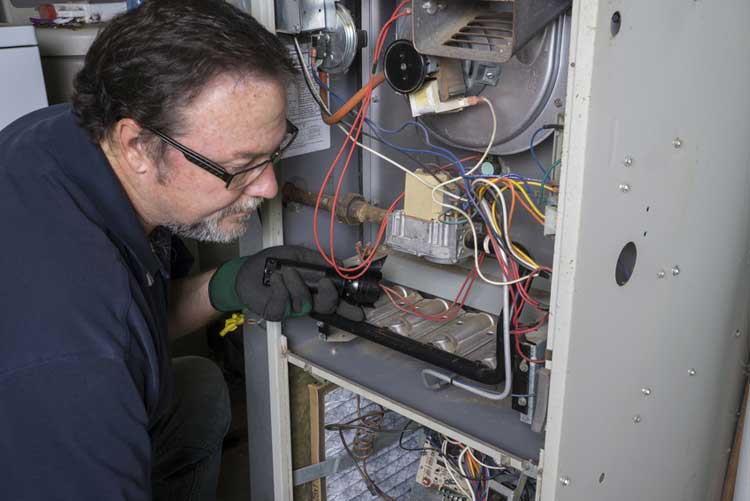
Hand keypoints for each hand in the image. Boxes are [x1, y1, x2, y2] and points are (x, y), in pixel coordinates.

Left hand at [209, 245, 364, 321]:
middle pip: (326, 307)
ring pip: (304, 303)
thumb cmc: (273, 263)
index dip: (349, 308)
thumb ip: (319, 260)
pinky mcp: (275, 312)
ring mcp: (291, 309)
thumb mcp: (298, 255)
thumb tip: (340, 263)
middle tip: (326, 283)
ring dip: (296, 284)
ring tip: (285, 272)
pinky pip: (284, 304)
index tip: (361, 312)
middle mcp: (306, 301)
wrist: (247, 269)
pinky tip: (275, 279)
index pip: (335, 301)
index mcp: (314, 289)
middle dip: (329, 296)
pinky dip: (280, 288)